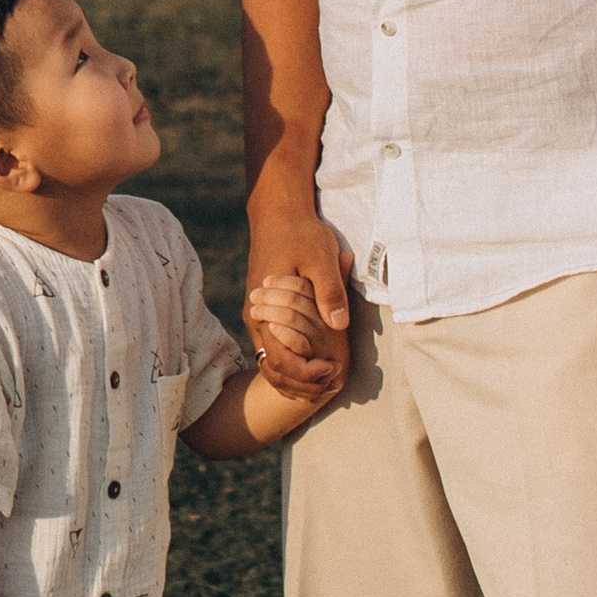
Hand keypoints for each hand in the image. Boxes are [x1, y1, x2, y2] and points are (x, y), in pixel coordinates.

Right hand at [244, 205, 353, 397]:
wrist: (278, 214)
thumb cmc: (302, 235)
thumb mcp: (321, 258)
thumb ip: (329, 291)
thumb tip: (339, 325)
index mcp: (267, 309)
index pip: (280, 360)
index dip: (306, 374)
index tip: (333, 369)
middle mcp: (257, 318)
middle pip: (274, 367)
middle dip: (302, 382)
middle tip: (333, 382)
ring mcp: (258, 315)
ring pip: (271, 359)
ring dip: (296, 374)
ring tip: (325, 381)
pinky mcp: (264, 311)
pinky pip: (273, 346)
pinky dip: (290, 360)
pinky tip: (313, 364)